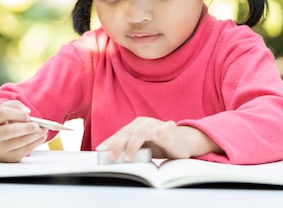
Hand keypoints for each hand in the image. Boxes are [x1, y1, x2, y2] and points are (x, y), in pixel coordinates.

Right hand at [0, 100, 47, 162]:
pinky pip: (25, 150)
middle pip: (10, 130)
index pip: (3, 114)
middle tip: (37, 125)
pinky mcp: (9, 158)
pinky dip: (36, 142)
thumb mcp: (7, 111)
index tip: (29, 115)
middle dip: (26, 127)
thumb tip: (27, 112)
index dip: (18, 114)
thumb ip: (16, 106)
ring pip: (19, 141)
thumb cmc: (5, 124)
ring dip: (35, 135)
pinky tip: (42, 137)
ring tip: (44, 130)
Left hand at [95, 117, 222, 161]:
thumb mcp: (141, 148)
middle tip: (111, 158)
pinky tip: (156, 137)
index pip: (119, 134)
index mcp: (135, 126)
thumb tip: (108, 158)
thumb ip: (128, 149)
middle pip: (128, 133)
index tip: (100, 151)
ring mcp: (157, 125)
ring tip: (129, 157)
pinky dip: (161, 132)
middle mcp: (144, 123)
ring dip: (134, 145)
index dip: (109, 142)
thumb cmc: (159, 145)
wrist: (183, 141)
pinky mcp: (170, 129)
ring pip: (142, 132)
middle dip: (118, 145)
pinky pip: (165, 129)